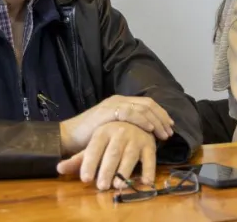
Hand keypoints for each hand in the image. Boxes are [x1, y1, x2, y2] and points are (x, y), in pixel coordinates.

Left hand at [57, 122, 156, 190]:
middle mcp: (120, 132)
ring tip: (118, 186)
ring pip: (130, 155)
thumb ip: (78, 159)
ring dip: (125, 171)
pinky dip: (149, 170)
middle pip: (113, 153)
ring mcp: (136, 137)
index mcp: (103, 131)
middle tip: (101, 186)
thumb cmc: (109, 138)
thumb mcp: (93, 145)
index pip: (94, 148)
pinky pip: (150, 158)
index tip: (85, 179)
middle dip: (107, 170)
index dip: (89, 163)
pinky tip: (146, 181)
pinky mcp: (149, 144)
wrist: (134, 119)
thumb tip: (58, 168)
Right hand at [59, 95, 173, 155]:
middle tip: (170, 131)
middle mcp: (118, 100)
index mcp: (120, 102)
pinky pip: (130, 113)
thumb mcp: (112, 129)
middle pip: (148, 104)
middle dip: (162, 117)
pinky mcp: (107, 112)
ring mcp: (113, 105)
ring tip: (164, 133)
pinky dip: (143, 120)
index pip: (147, 104)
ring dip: (156, 120)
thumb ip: (125, 127)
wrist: (66, 137)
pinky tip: (151, 129)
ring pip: (142, 108)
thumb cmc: (89, 136)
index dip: (161, 114)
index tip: (170, 126)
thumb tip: (144, 135)